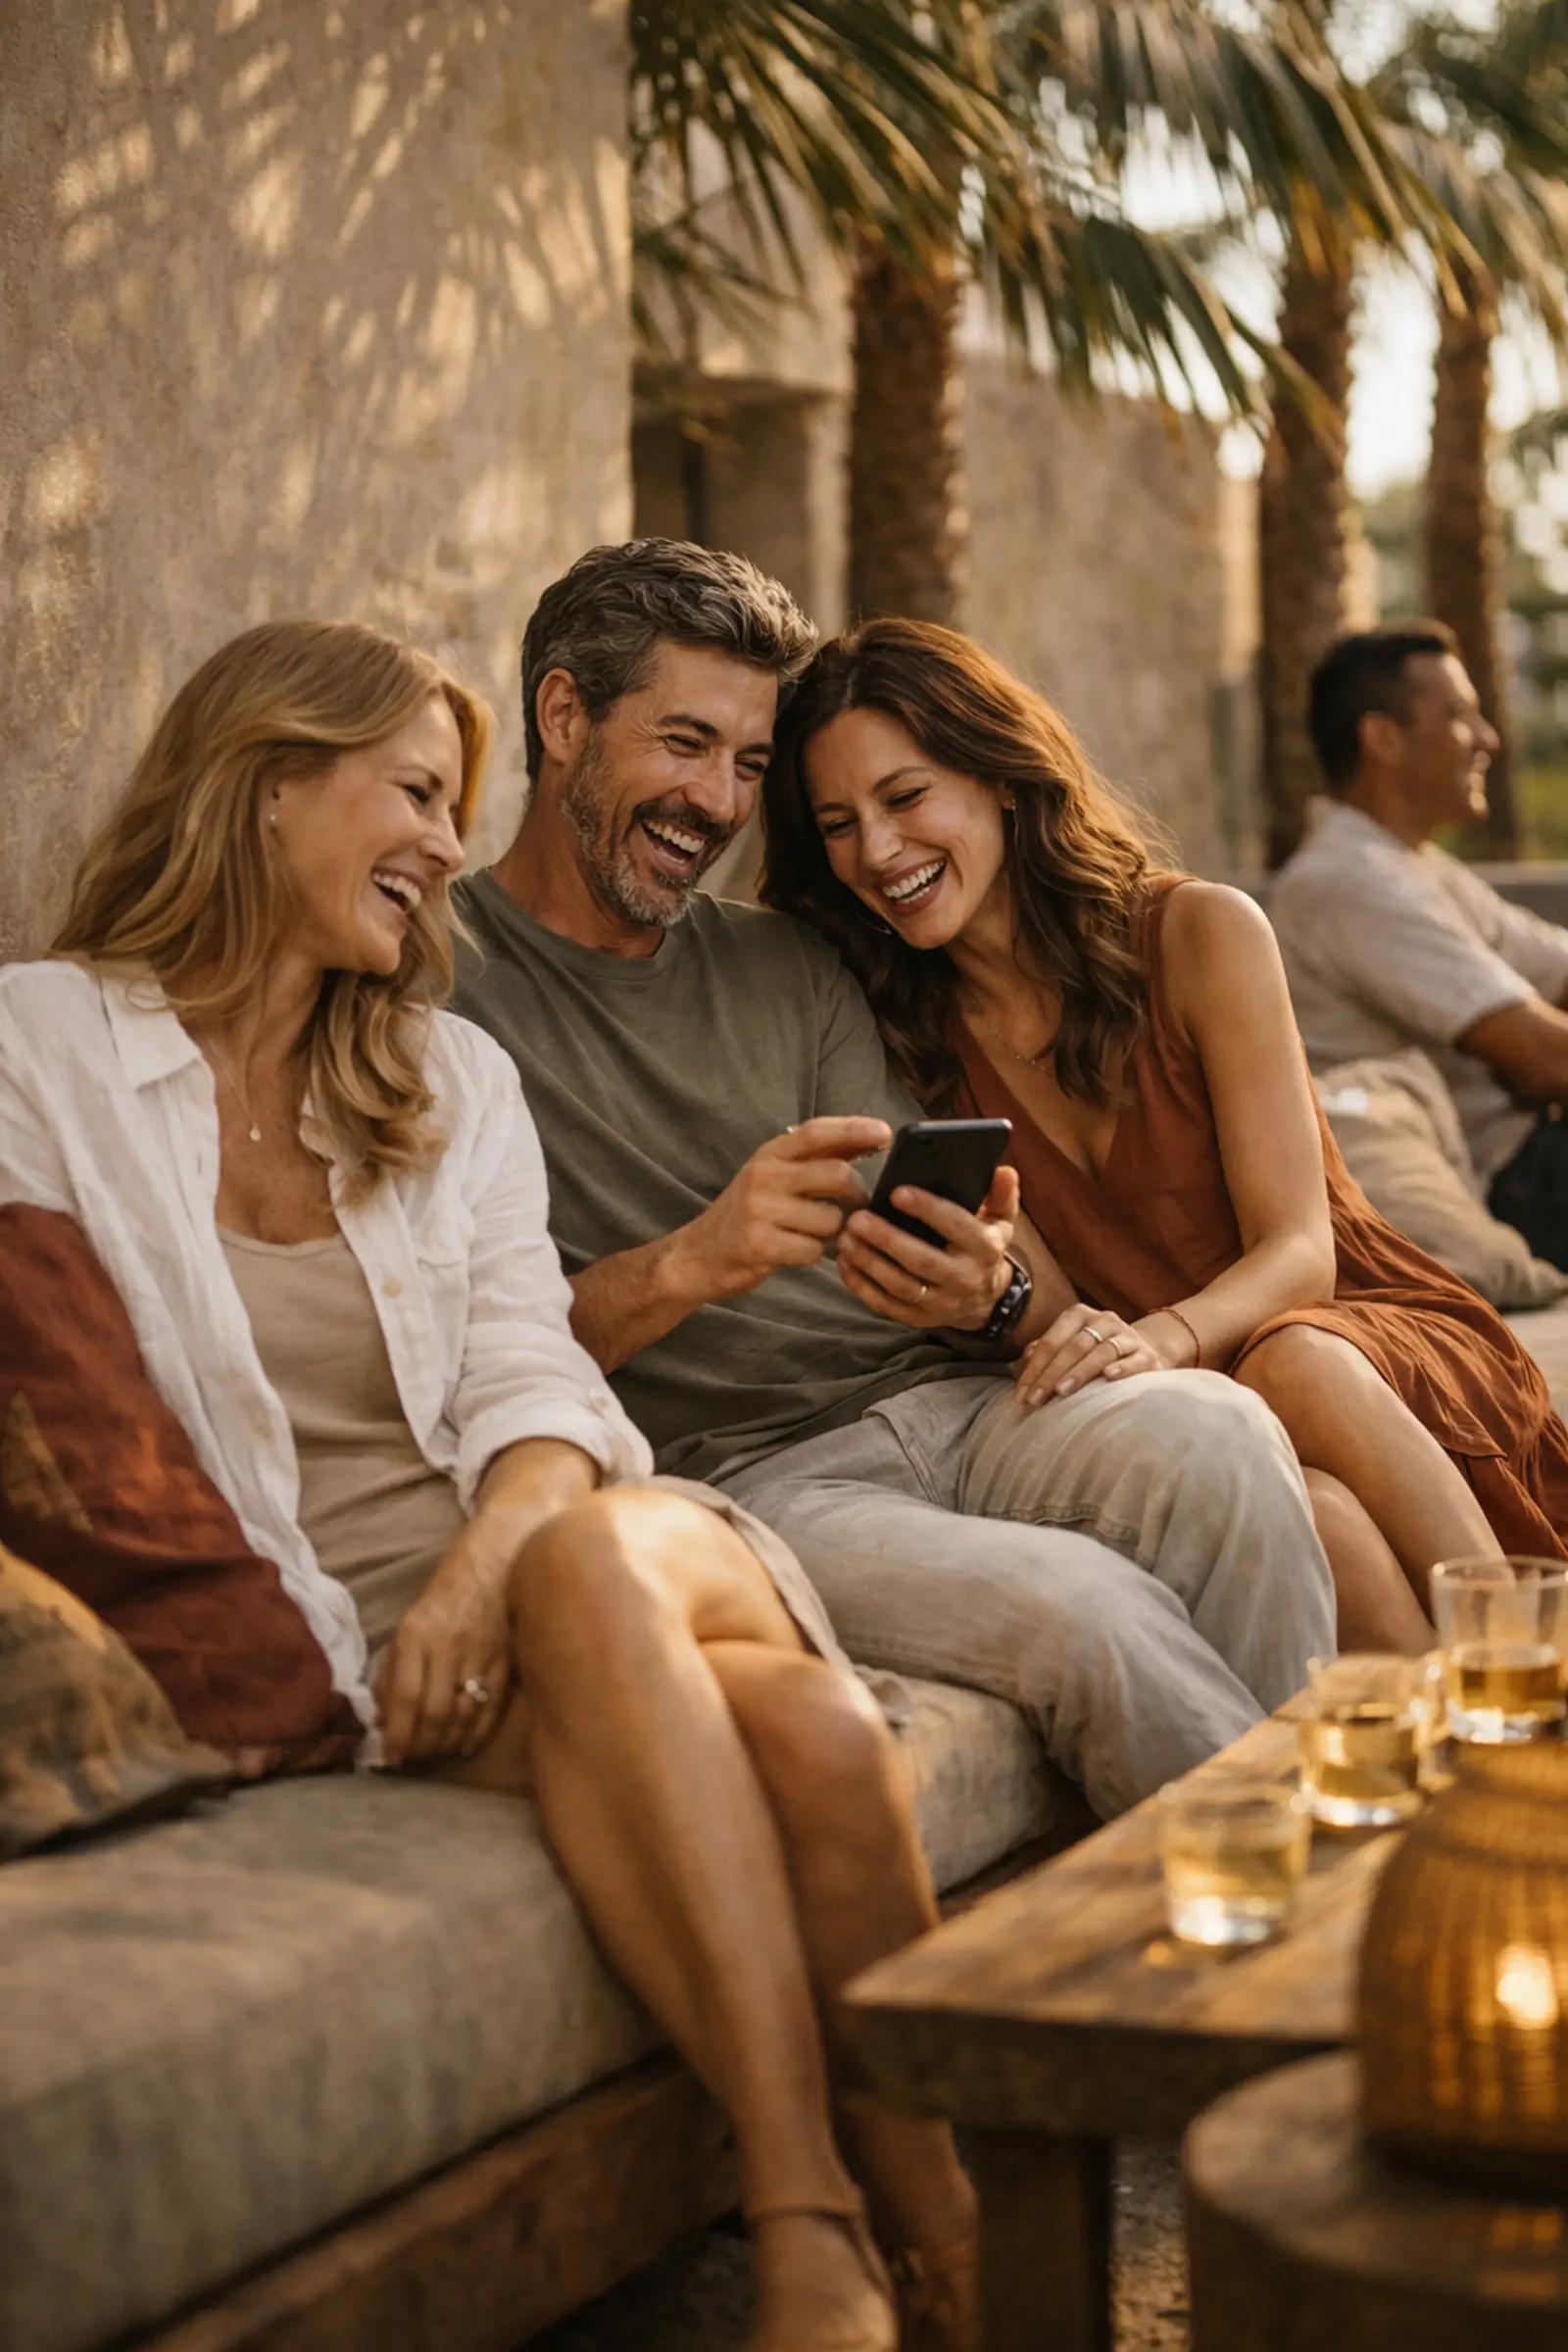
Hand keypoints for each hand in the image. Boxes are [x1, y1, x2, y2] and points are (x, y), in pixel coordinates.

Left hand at [378, 1547, 512, 1766]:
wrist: (494, 1564)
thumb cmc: (442, 1597)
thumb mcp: (406, 1626)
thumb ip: (392, 1671)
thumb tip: (383, 1719)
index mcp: (416, 1635)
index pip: (405, 1695)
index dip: (398, 1734)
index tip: (392, 1758)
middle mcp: (448, 1646)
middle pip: (435, 1711)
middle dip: (422, 1744)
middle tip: (415, 1758)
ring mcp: (481, 1653)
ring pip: (464, 1713)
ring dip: (447, 1742)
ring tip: (436, 1752)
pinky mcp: (506, 1659)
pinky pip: (492, 1706)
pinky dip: (478, 1732)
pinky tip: (465, 1745)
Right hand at [671, 1117, 891, 1301]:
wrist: (699, 1254)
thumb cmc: (747, 1213)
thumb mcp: (774, 1175)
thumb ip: (817, 1158)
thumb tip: (871, 1137)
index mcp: (770, 1154)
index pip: (816, 1132)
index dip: (854, 1129)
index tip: (886, 1133)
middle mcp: (764, 1175)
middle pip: (836, 1174)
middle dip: (857, 1194)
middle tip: (855, 1206)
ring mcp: (759, 1210)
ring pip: (830, 1218)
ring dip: (833, 1232)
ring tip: (814, 1234)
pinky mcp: (759, 1244)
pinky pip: (813, 1250)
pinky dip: (814, 1254)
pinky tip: (797, 1251)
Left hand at [837, 1168, 1019, 1329]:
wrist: (985, 1299)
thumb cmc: (983, 1247)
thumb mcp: (1001, 1221)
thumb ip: (1003, 1195)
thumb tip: (1004, 1171)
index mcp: (985, 1248)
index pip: (956, 1226)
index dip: (927, 1209)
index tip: (896, 1192)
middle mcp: (964, 1279)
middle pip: (922, 1260)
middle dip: (887, 1239)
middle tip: (857, 1218)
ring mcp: (941, 1304)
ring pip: (900, 1286)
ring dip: (869, 1263)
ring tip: (845, 1238)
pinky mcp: (919, 1319)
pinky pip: (886, 1306)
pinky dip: (862, 1286)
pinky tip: (845, 1263)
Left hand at [1014, 1302, 1171, 1406]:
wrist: (1141, 1352)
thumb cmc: (1094, 1354)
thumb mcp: (1068, 1348)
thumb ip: (1045, 1354)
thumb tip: (1022, 1363)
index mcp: (1079, 1315)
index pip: (1051, 1341)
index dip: (1034, 1368)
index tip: (1021, 1395)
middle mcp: (1104, 1320)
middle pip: (1074, 1346)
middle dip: (1051, 1374)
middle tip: (1035, 1399)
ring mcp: (1128, 1336)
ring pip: (1102, 1351)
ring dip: (1080, 1372)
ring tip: (1062, 1391)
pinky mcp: (1148, 1355)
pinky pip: (1135, 1360)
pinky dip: (1122, 1367)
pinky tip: (1108, 1376)